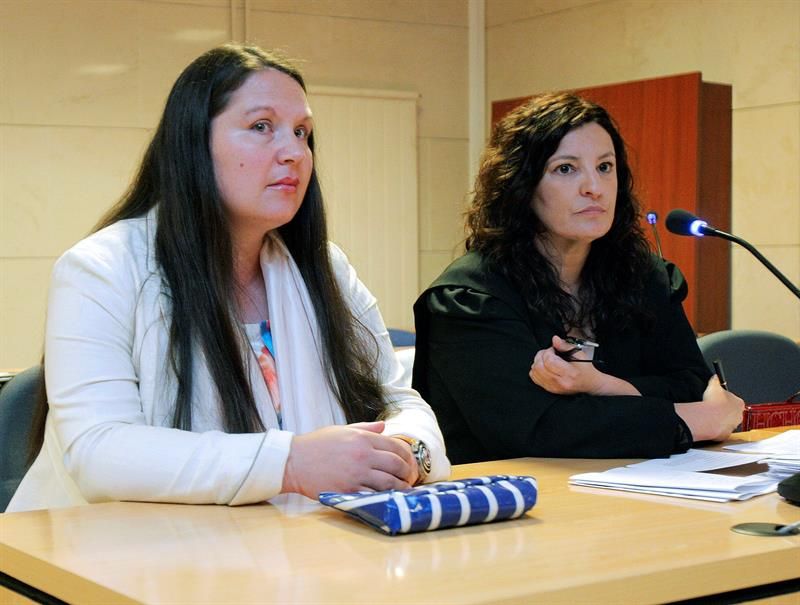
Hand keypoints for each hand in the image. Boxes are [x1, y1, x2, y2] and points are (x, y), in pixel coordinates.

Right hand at [281, 421, 416, 498]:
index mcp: (362, 438)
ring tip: (405, 490)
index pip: (395, 446)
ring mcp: (356, 473)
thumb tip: (384, 427)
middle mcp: (362, 454)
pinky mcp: (348, 489)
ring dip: (401, 487)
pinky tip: (389, 499)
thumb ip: (365, 428)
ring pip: (389, 482)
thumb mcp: (342, 430)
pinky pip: (373, 495)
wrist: (294, 461)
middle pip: (396, 464)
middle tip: (410, 478)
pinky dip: (384, 497)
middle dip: (408, 472)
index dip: (407, 456)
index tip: (409, 462)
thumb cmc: (316, 444)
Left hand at [529, 335, 639, 395]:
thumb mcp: (579, 354)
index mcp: (570, 373)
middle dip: (541, 355)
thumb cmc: (585, 369)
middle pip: (539, 366)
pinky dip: (536, 370)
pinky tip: (543, 367)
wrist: (590, 384)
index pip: (549, 361)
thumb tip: (555, 339)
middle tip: (548, 353)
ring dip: (537, 362)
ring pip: (535, 372)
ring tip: (546, 359)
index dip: (548, 351)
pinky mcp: (550, 389)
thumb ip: (565, 346)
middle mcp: (561, 382)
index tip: (553, 349)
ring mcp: (554, 388)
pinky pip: (535, 378)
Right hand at [674, 376, 744, 441]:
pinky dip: (715, 427)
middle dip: (724, 410)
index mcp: (739, 403)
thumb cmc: (714, 403)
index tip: (718, 399)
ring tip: (709, 415)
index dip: (725, 399)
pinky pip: (721, 430)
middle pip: (732, 412)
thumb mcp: (713, 385)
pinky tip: (708, 423)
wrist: (709, 419)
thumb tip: (715, 377)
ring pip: (727, 422)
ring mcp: (733, 426)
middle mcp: (739, 415)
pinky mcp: (726, 434)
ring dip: (720, 419)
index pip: (734, 400)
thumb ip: (716, 380)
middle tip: (713, 407)